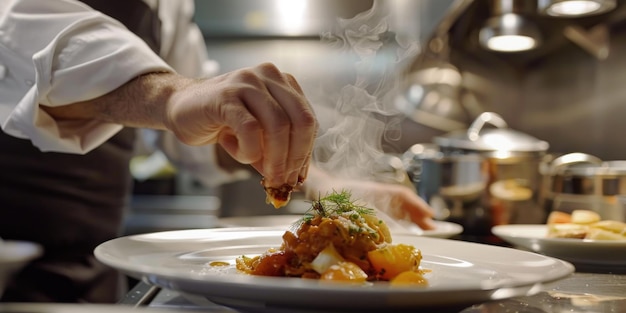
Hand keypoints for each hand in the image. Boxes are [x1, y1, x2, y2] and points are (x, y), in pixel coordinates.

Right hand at [166, 63, 317, 187]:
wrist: (180, 107)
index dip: (306, 152)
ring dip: (274, 158)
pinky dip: (248, 151)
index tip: (298, 177)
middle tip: (283, 181)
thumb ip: (277, 149)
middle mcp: (268, 76)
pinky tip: (237, 152)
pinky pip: (250, 129)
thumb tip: (295, 178)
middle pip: (301, 121)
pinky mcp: (226, 95)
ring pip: (278, 126)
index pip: (308, 120)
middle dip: (295, 158)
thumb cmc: (222, 121)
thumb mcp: (257, 135)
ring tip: (264, 173)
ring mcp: (247, 82)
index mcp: (282, 82)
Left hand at [303, 165, 435, 229]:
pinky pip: (389, 210)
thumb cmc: (329, 193)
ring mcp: (374, 198)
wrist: (317, 186)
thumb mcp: (346, 206)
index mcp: (375, 191)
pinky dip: (400, 218)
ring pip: (398, 206)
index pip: (401, 195)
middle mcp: (377, 193)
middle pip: (403, 202)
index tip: (429, 214)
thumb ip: (364, 215)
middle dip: (419, 213)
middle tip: (433, 227)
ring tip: (425, 227)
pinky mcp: (368, 205)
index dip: (416, 205)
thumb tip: (383, 227)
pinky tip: (405, 227)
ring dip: (412, 216)